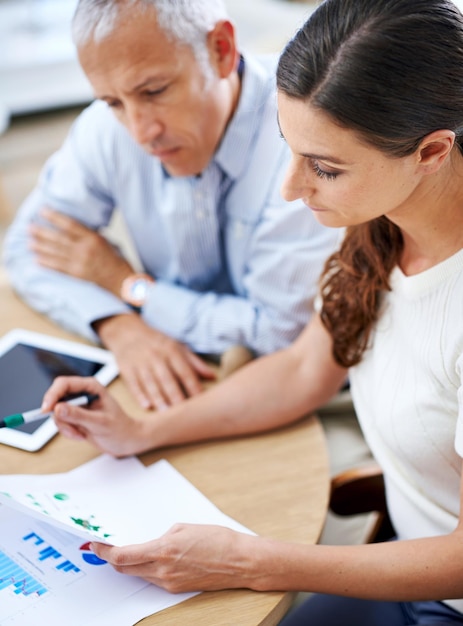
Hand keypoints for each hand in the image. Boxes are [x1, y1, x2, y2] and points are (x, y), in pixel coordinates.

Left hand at [29, 207, 133, 293]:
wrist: (121, 280)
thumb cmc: (115, 259)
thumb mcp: (105, 241)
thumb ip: (88, 235)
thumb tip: (72, 228)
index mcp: (93, 238)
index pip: (70, 225)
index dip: (55, 217)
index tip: (43, 211)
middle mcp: (84, 250)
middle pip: (58, 239)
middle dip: (42, 233)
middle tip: (29, 227)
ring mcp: (79, 263)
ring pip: (55, 253)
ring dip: (40, 247)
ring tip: (29, 243)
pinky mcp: (76, 274)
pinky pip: (58, 267)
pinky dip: (47, 263)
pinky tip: (37, 259)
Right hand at [41, 376, 147, 455]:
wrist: (125, 441)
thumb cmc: (120, 428)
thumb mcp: (100, 423)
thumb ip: (79, 415)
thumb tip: (58, 408)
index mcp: (91, 386)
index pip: (64, 383)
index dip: (52, 394)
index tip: (47, 410)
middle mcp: (82, 393)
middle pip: (56, 397)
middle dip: (59, 415)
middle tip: (69, 428)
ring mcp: (77, 405)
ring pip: (56, 413)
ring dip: (66, 427)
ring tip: (82, 434)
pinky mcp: (74, 417)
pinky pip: (60, 423)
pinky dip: (68, 432)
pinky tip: (82, 435)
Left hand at [91, 524, 259, 592]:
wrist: (239, 561)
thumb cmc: (217, 539)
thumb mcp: (184, 528)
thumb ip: (162, 536)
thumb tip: (151, 543)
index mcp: (163, 550)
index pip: (123, 556)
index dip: (105, 551)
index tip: (95, 545)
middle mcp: (162, 570)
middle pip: (125, 568)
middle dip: (113, 558)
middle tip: (105, 548)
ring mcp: (169, 582)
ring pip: (138, 574)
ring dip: (129, 564)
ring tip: (127, 552)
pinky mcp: (176, 588)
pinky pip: (153, 579)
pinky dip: (146, 569)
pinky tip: (150, 559)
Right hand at [95, 315, 215, 409]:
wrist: (128, 332)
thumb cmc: (158, 343)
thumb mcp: (177, 347)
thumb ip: (195, 363)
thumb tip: (213, 376)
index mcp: (171, 350)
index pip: (184, 371)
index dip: (193, 386)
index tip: (200, 400)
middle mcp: (156, 357)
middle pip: (167, 379)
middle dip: (175, 396)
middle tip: (183, 411)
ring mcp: (140, 363)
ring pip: (150, 383)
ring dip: (159, 399)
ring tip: (166, 414)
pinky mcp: (127, 369)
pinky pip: (134, 384)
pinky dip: (139, 395)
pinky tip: (146, 406)